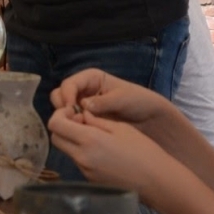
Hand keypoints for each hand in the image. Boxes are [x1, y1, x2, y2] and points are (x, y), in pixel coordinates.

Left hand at [47, 109, 174, 202]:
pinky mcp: (90, 180)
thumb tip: (80, 114)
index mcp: (89, 140)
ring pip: (66, 150)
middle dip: (62, 127)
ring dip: (72, 140)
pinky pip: (78, 162)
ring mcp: (84, 171)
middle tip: (79, 121)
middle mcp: (82, 157)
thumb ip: (96, 120)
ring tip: (93, 136)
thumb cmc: (143, 151)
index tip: (72, 111)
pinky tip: (100, 151)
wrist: (156, 182)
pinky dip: (82, 152)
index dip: (59, 114)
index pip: (55, 124)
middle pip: (56, 138)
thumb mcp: (120, 128)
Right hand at [48, 68, 170, 126]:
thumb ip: (104, 101)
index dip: (66, 95)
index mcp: (91, 79)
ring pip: (63, 111)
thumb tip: (83, 105)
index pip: (69, 84)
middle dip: (62, 108)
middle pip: (60, 96)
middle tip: (73, 121)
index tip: (70, 109)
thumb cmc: (140, 102)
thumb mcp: (124, 99)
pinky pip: (73, 123)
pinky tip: (83, 134)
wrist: (153, 120)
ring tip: (78, 128)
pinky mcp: (86, 121)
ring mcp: (83, 107)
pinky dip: (74, 128)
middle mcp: (83, 91)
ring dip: (66, 119)